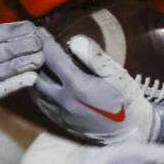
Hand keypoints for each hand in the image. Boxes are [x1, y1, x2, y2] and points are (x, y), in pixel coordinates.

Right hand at [0, 21, 44, 100]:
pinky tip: (31, 77)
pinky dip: (16, 83)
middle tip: (40, 43)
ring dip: (23, 63)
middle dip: (23, 46)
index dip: (14, 31)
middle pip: (0, 51)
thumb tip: (16, 30)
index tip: (32, 28)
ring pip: (1, 70)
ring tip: (40, 58)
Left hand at [33, 30, 153, 143]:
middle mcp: (64, 101)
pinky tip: (42, 80)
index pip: (53, 59)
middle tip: (34, 45)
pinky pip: (41, 103)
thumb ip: (94, 57)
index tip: (37, 31)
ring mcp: (59, 114)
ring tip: (36, 61)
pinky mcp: (59, 122)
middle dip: (34, 58)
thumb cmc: (125, 100)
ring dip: (33, 74)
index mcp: (78, 86)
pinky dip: (38, 89)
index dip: (44, 43)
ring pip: (35, 91)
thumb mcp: (116, 74)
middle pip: (37, 75)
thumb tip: (74, 41)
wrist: (129, 133)